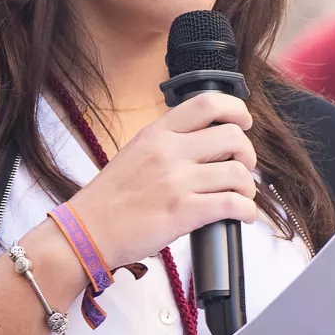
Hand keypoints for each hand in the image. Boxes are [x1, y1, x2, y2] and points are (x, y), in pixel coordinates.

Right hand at [57, 92, 259, 270]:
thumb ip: (168, 143)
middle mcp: (169, 152)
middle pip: (232, 136)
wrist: (86, 231)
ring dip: (247, 187)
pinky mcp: (184, 212)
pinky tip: (241, 215)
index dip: (235, 109)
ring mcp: (177, 181)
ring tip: (240, 196)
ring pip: (237, 172)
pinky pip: (233, 204)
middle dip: (247, 153)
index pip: (207, 103)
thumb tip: (206, 144)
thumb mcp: (135, 153)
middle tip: (242, 166)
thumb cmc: (109, 199)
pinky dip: (246, 211)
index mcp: (157, 133)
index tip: (242, 122)